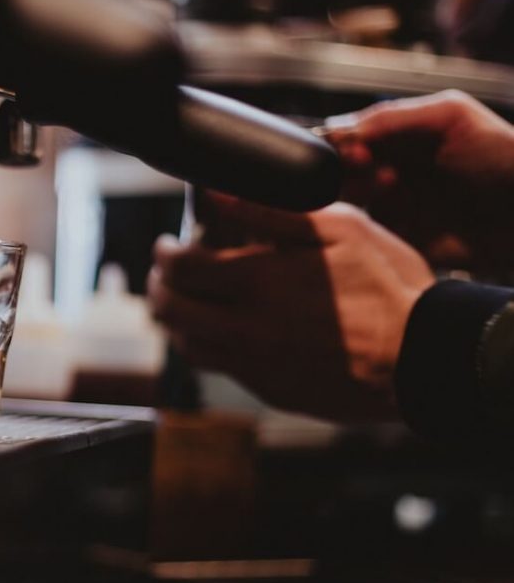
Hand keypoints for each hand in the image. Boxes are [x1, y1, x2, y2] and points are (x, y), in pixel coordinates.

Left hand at [149, 197, 435, 420]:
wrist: (423, 358)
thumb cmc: (389, 288)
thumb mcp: (340, 230)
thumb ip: (270, 210)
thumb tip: (217, 192)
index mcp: (258, 282)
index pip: (179, 269)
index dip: (163, 254)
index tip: (167, 245)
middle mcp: (245, 328)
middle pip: (169, 311)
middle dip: (158, 288)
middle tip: (165, 274)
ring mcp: (254, 364)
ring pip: (188, 346)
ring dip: (178, 321)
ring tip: (189, 301)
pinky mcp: (269, 389)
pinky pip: (221, 368)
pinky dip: (209, 347)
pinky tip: (226, 330)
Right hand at [327, 90, 513, 268]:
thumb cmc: (504, 157)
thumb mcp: (451, 116)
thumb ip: (395, 116)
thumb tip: (341, 128)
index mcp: (399, 137)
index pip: (348, 134)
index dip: (342, 140)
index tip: (355, 147)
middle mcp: (388, 168)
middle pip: (338, 168)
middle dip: (344, 166)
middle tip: (364, 164)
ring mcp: (390, 204)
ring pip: (344, 199)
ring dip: (357, 192)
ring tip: (389, 185)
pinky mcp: (396, 236)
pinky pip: (360, 233)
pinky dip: (358, 225)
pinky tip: (385, 214)